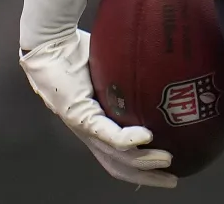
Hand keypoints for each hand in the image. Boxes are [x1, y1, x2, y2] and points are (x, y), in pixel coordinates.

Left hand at [20, 30, 176, 187]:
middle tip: (171, 180)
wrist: (51, 44)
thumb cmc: (78, 53)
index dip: (141, 169)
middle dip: (146, 175)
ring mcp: (83, 124)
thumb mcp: (112, 71)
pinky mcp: (79, 113)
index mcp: (96, 124)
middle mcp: (89, 131)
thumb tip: (166, 69)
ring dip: (142, 160)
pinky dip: (127, 139)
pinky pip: (106, 132)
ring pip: (115, 153)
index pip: (119, 156)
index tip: (165, 173)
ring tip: (166, 160)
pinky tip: (146, 137)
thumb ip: (132, 78)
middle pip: (119, 164)